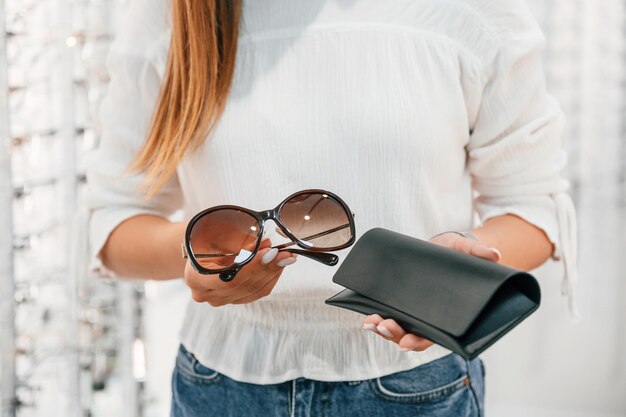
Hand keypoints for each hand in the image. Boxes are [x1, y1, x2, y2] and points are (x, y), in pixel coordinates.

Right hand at [184, 237, 297, 305]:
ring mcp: (220, 300)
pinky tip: (280, 264)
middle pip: (243, 285)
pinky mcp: (234, 299)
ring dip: (272, 271)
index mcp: (195, 278)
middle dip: (268, 266)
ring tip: (285, 256)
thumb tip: (267, 243)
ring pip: (254, 290)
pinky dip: (271, 277)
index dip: (252, 267)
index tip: (271, 252)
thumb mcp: (219, 235)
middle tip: (285, 253)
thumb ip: (240, 241)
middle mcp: (206, 294)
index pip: (228, 279)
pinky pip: (258, 292)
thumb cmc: (206, 238)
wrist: (198, 249)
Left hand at [361, 231, 500, 351]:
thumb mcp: (468, 250)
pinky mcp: (397, 298)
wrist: (445, 247)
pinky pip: (385, 310)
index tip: (406, 343)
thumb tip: (495, 255)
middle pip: (407, 333)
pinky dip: (374, 313)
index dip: (417, 341)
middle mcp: (425, 317)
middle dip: (393, 333)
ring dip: (380, 326)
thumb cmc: (460, 255)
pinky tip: (363, 312)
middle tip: (383, 325)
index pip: (430, 336)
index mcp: (445, 316)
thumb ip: (479, 252)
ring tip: (370, 321)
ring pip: (394, 325)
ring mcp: (410, 309)